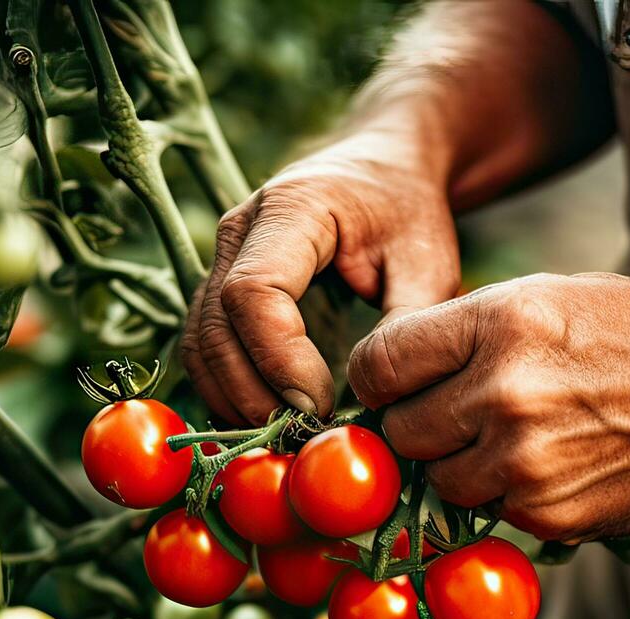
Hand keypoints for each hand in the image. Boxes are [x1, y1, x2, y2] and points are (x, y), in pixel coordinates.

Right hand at [182, 131, 460, 424]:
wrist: (384, 172)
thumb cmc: (407, 212)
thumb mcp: (429, 262)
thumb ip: (408, 323)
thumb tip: (379, 396)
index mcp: (291, 209)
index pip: (253, 293)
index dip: (279, 359)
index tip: (322, 402)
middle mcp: (239, 231)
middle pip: (215, 325)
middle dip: (253, 393)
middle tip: (303, 436)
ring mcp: (222, 259)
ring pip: (200, 343)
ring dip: (235, 399)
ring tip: (289, 435)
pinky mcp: (221, 289)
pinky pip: (207, 347)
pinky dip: (229, 390)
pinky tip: (272, 418)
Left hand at [348, 273, 629, 541]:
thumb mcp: (550, 296)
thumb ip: (465, 333)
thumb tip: (388, 378)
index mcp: (501, 321)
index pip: (378, 365)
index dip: (379, 379)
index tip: (396, 384)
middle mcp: (504, 392)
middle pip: (400, 431)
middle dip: (419, 424)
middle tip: (459, 413)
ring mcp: (525, 462)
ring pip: (439, 480)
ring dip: (460, 466)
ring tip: (514, 436)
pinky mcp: (548, 515)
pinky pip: (490, 511)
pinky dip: (507, 495)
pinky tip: (555, 463)